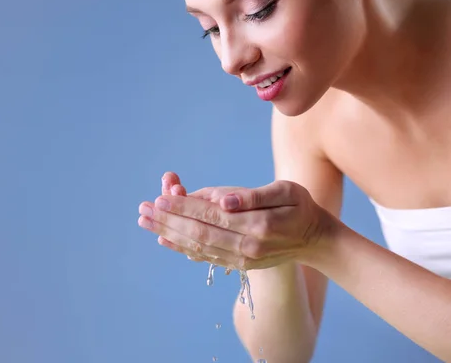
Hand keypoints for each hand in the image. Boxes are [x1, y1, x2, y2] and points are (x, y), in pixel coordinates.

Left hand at [138, 178, 334, 269]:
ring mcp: (241, 259)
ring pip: (198, 247)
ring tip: (146, 222)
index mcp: (258, 224)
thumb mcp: (285, 191)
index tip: (160, 198)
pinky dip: (182, 249)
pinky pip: (205, 257)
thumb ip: (253, 196)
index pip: (212, 214)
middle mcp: (246, 246)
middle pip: (199, 233)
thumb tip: (223, 202)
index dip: (184, 206)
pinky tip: (165, 240)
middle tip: (143, 210)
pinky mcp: (239, 265)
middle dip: (168, 220)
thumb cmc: (300, 207)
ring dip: (169, 234)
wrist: (314, 240)